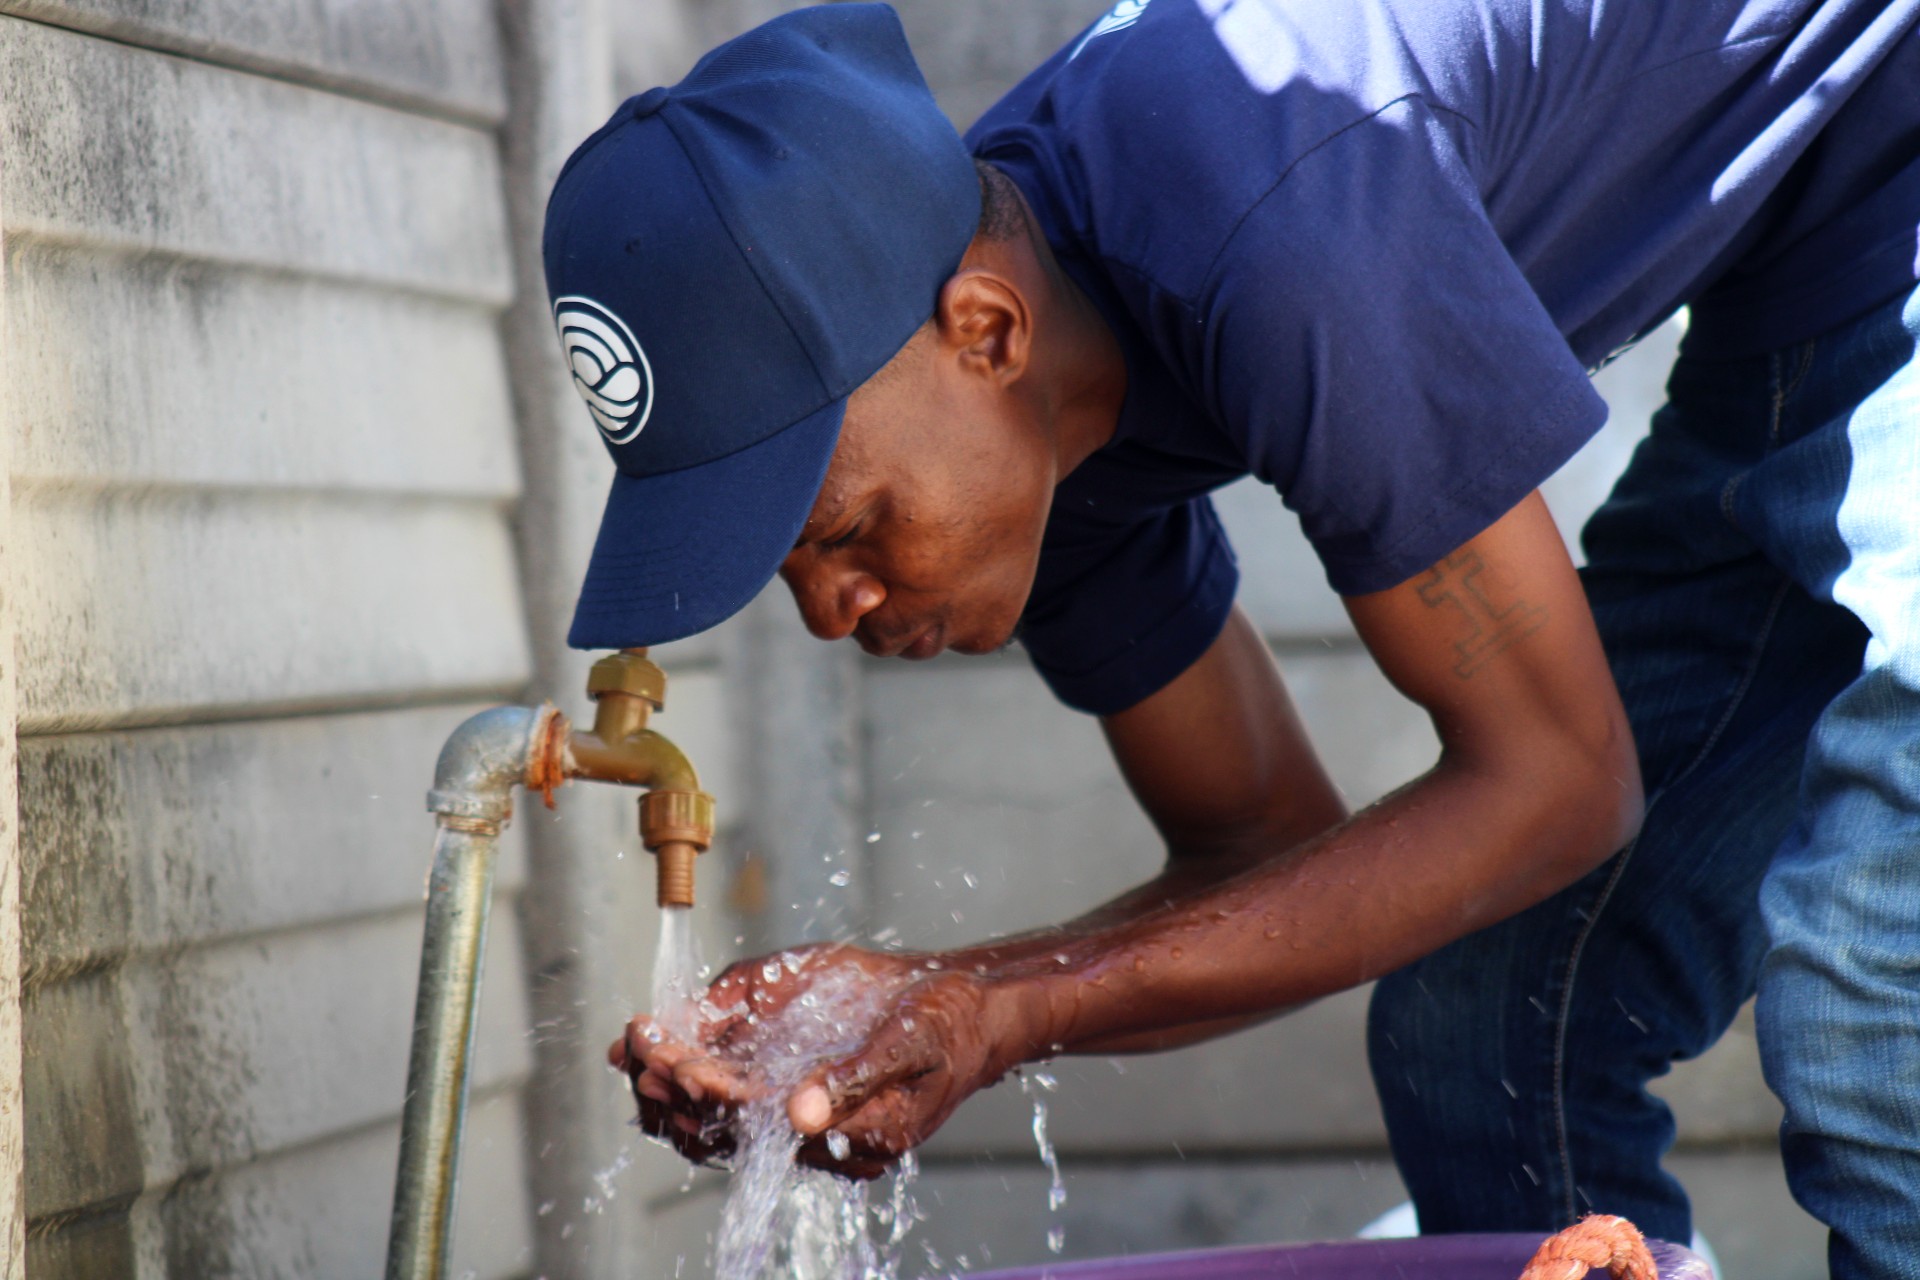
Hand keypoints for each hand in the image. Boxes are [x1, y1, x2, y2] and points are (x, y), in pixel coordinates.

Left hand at [609, 944, 1032, 1178]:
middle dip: (673, 1090)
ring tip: (631, 1046)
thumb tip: (799, 1114)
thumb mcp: (913, 1040)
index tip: (668, 1054)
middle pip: (726, 1133)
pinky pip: (726, 1105)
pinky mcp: (794, 1099)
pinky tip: (652, 1048)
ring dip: (668, 1090)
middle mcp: (821, 1140)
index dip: (707, 1089)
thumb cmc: (947, 1023)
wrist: (969, 1011)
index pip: (760, 1123)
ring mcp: (804, 1123)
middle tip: (636, 1047)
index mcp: (853, 1133)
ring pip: (716, 1126)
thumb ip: (856, 1076)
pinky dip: (686, 1078)